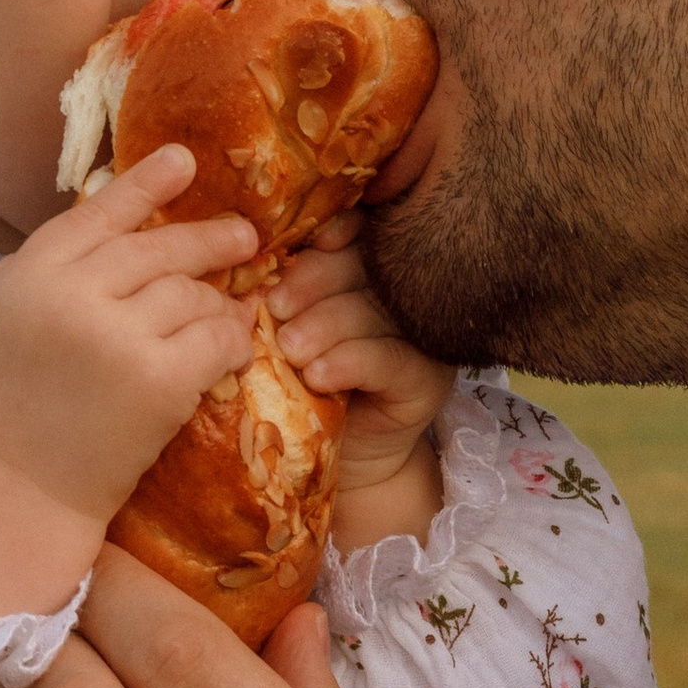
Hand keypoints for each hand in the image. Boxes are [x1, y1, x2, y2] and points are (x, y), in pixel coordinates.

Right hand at [0, 142, 258, 525]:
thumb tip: (109, 216)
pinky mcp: (158, 380)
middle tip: (243, 238)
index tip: (184, 160)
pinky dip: (233, 337)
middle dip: (206, 240)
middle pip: (156, 248)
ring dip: (217, 300)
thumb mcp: (0, 318)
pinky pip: (215, 339)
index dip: (145, 183)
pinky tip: (239, 340)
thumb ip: (48, 272)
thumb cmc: (0, 408)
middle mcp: (73, 294)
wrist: (11, 490)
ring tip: (234, 307)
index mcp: (29, 273)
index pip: (98, 212)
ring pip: (191, 293)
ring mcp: (118, 336)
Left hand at [269, 210, 452, 491]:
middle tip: (274, 308)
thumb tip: (258, 258)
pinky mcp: (429, 379)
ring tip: (289, 349)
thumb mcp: (289, 326)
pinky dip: (350, 362)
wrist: (337, 456)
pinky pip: (389, 359)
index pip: (362, 231)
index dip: (337, 231)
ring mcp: (423, 336)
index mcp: (374, 266)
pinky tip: (319, 375)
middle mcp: (408, 294)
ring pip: (374, 312)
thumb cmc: (303, 383)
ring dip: (325, 326)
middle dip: (314, 280)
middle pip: (367, 266)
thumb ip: (286, 289)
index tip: (306, 245)